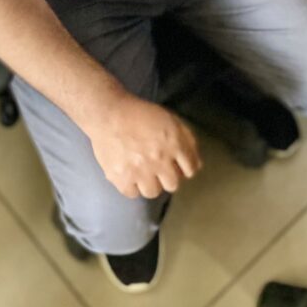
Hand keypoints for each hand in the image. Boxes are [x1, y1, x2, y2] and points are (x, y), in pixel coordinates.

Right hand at [87, 95, 202, 198]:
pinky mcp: (121, 178)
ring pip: (154, 192)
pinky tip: (130, 174)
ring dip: (151, 183)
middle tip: (158, 168)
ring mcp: (139, 171)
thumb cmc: (140, 114)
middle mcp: (159, 160)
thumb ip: (188, 140)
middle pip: (173, 184)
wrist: (109, 113)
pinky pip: (133, 193)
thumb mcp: (170, 119)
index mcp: (174, 143)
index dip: (185, 167)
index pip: (191, 169)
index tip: (177, 165)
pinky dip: (132, 186)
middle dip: (168, 176)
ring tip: (143, 172)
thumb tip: (197, 165)